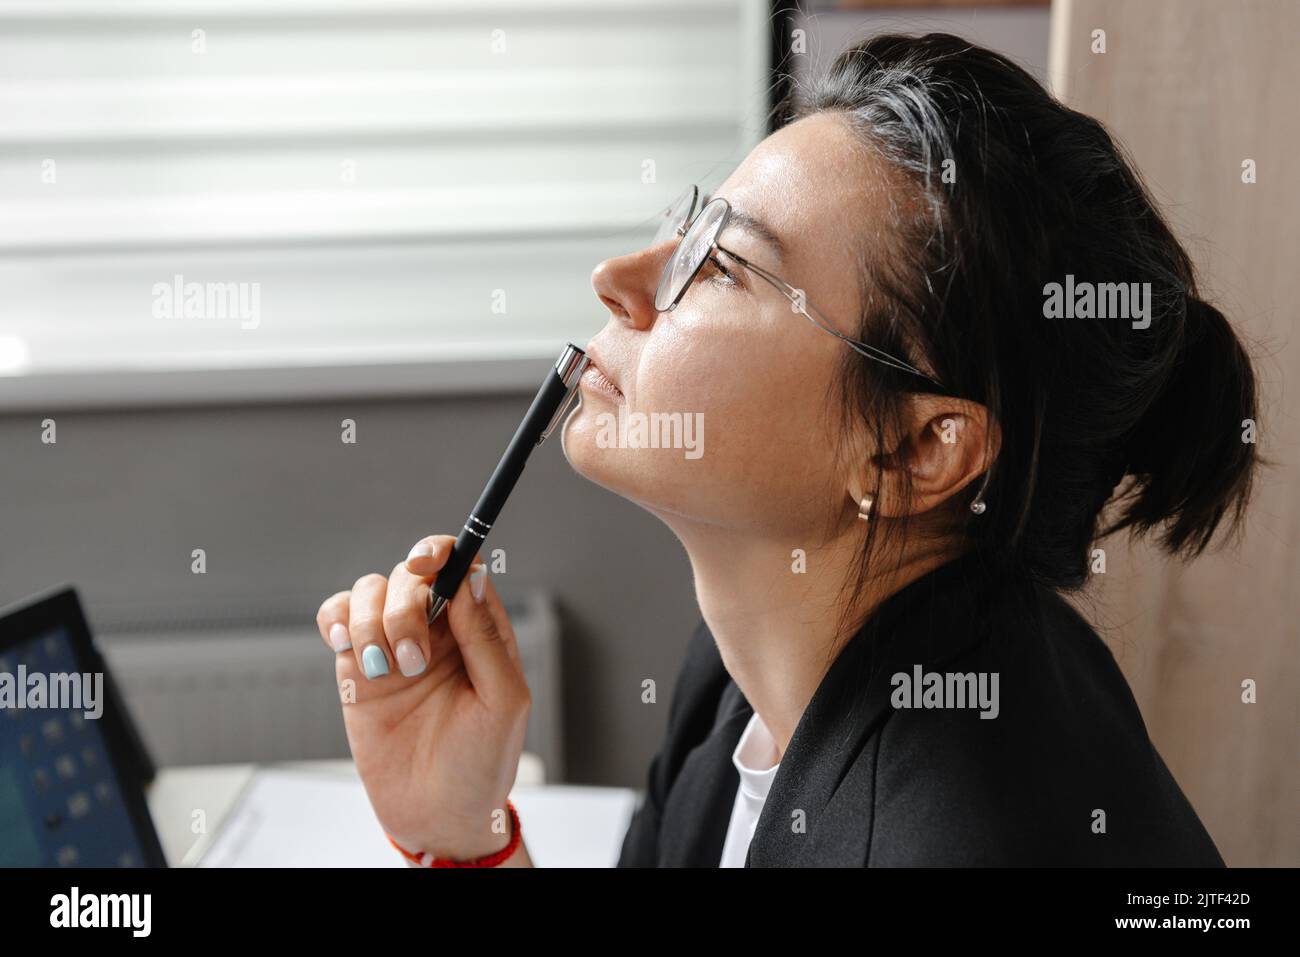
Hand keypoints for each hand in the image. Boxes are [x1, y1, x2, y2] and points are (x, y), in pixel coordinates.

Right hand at [316, 536, 529, 860]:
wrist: (436, 814)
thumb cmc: (481, 763)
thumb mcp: (503, 702)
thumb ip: (486, 638)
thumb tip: (470, 578)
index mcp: (478, 630)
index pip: (461, 566)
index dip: (440, 553)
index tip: (425, 567)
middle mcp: (436, 629)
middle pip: (411, 574)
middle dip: (405, 607)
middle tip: (413, 661)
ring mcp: (394, 644)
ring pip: (370, 590)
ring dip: (371, 621)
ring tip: (385, 670)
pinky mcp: (357, 667)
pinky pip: (337, 618)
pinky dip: (336, 620)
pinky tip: (347, 646)